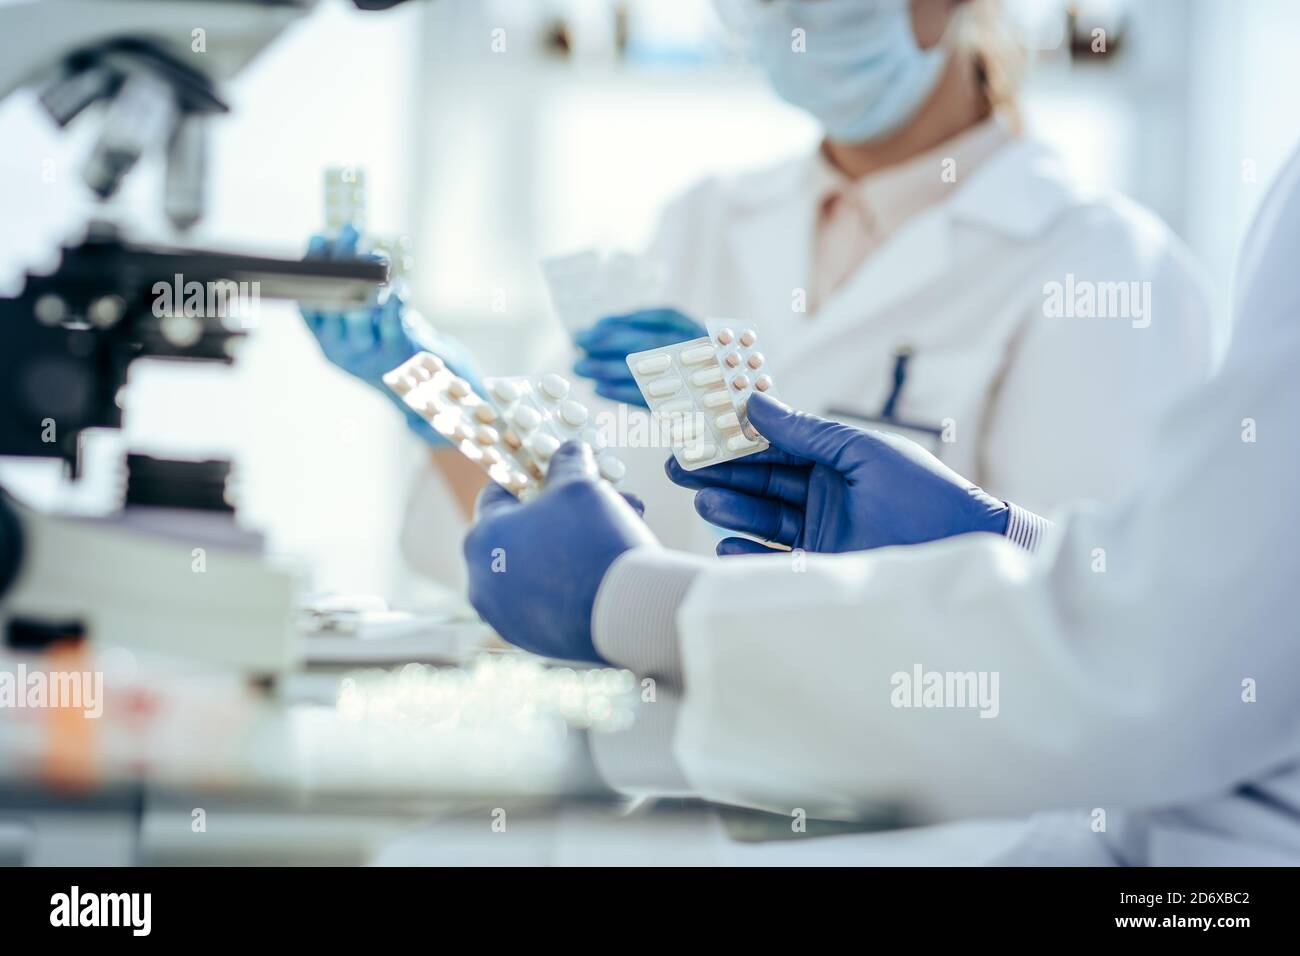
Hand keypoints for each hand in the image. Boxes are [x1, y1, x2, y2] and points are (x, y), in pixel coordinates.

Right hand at [301, 225, 481, 445]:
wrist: (426, 384)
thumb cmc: (392, 340)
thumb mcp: (363, 321)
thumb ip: (350, 288)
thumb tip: (340, 238)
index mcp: (326, 341)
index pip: (308, 302)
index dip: (311, 269)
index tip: (319, 237)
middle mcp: (341, 351)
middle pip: (333, 302)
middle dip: (340, 263)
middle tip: (349, 232)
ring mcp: (369, 356)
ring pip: (360, 313)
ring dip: (368, 278)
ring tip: (375, 255)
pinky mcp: (399, 356)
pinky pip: (394, 323)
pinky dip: (395, 301)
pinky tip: (397, 285)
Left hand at [463, 442, 655, 660]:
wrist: (627, 610)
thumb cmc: (594, 539)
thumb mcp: (580, 485)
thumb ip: (568, 464)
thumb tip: (570, 452)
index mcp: (480, 540)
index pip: (495, 496)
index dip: (527, 479)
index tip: (551, 475)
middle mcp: (482, 583)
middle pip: (520, 535)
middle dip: (560, 516)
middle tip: (596, 503)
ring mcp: (506, 618)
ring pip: (536, 569)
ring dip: (569, 547)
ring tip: (612, 533)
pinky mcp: (533, 642)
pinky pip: (549, 601)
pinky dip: (572, 584)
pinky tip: (605, 569)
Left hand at [572, 308, 705, 405]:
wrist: (727, 410)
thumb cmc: (695, 372)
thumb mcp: (680, 344)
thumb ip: (648, 332)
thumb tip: (600, 327)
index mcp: (701, 332)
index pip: (663, 317)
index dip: (627, 319)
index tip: (596, 324)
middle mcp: (701, 353)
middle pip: (650, 342)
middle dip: (609, 341)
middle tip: (578, 342)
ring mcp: (694, 381)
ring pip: (646, 370)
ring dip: (606, 368)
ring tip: (579, 367)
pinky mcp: (684, 408)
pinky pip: (647, 398)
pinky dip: (619, 393)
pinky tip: (598, 388)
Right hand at [666, 393, 1009, 554]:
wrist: (962, 549)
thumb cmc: (922, 492)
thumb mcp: (861, 451)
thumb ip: (805, 431)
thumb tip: (753, 403)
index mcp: (833, 460)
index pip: (774, 445)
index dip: (737, 436)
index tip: (700, 427)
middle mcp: (822, 495)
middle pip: (761, 480)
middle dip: (721, 471)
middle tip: (681, 463)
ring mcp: (821, 533)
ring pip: (763, 518)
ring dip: (732, 508)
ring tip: (705, 500)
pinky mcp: (822, 569)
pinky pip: (774, 561)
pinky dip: (747, 555)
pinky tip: (726, 546)